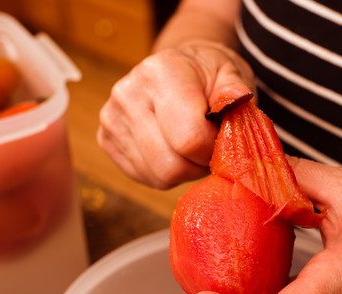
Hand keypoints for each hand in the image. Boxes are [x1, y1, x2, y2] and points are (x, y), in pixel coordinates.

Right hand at [97, 41, 254, 188]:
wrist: (179, 68)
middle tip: (209, 146)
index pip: (189, 138)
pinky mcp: (106, 139)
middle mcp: (128, 93)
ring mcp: (111, 118)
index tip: (222, 138)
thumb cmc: (209, 75)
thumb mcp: (233, 74)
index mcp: (161, 72)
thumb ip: (236, 92)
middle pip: (170, 165)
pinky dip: (166, 172)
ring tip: (192, 145)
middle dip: (198, 164)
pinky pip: (145, 177)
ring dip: (184, 170)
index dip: (213, 150)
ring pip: (158, 176)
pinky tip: (173, 149)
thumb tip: (234, 100)